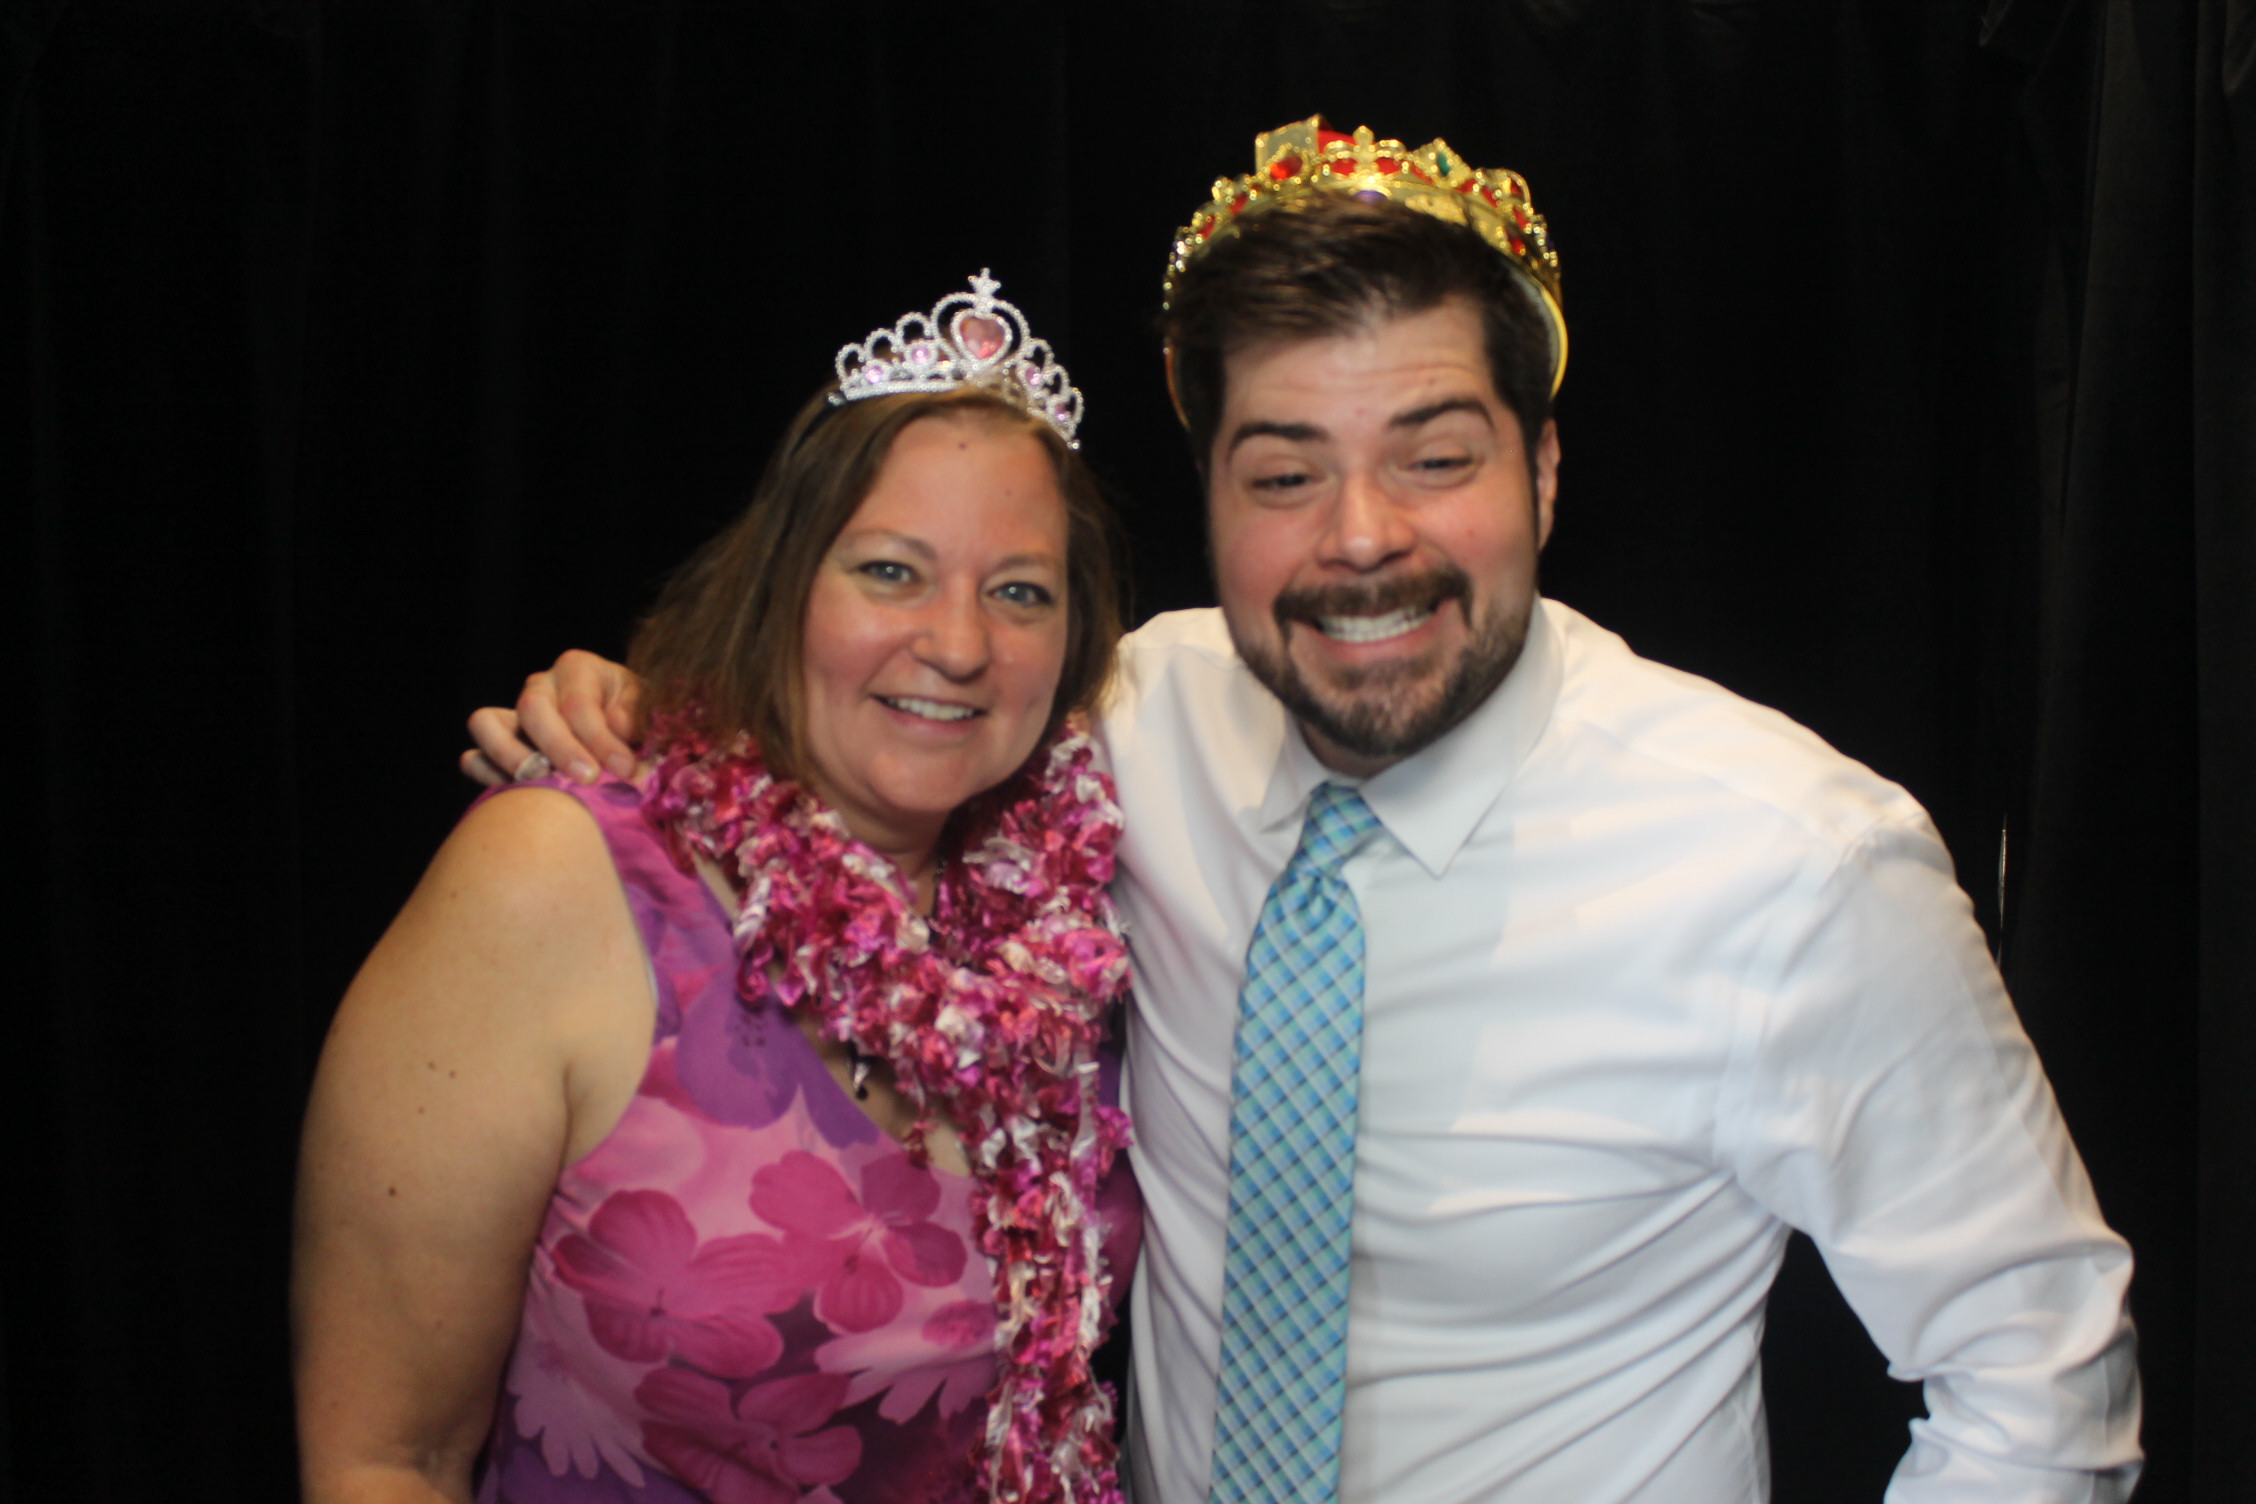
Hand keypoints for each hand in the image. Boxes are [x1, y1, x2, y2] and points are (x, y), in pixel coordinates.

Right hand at [462, 650, 644, 784]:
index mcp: (579, 670)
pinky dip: (485, 773)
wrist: (631, 737)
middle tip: (588, 780)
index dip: (600, 739)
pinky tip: (512, 791)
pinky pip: (474, 756)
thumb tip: (616, 724)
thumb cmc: (640, 722)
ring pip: (486, 723)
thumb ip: (638, 716)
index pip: (579, 703)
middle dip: (560, 748)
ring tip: (540, 782)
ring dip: (511, 756)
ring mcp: (514, 715)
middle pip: (532, 709)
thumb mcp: (650, 711)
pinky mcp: (499, 747)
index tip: (623, 769)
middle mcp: (541, 686)